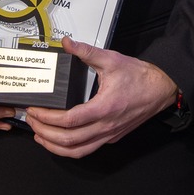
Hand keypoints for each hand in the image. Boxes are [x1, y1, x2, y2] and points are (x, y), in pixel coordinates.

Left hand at [24, 38, 176, 158]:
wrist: (161, 89)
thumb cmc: (140, 76)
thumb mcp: (112, 59)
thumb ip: (86, 52)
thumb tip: (67, 43)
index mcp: (104, 108)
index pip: (69, 121)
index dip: (48, 118)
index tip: (35, 111)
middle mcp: (106, 126)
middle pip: (69, 140)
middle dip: (45, 133)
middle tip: (32, 122)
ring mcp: (109, 134)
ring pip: (78, 151)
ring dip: (56, 147)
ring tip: (40, 136)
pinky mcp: (112, 137)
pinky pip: (88, 149)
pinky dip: (70, 149)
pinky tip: (60, 141)